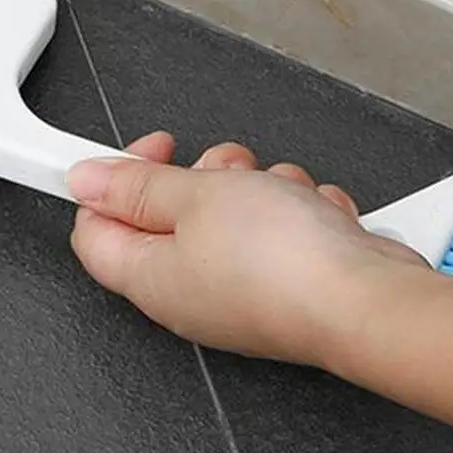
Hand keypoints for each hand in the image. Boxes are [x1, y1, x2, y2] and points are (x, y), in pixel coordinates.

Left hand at [67, 132, 429, 365]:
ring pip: (228, 212)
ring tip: (277, 194)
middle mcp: (189, 289)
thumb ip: (135, 186)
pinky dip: (294, 211)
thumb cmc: (284, 263)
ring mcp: (237, 288)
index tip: (143, 151)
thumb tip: (85, 180)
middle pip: (170, 214)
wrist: (367, 301)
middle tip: (222, 171)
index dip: (110, 182)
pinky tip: (310, 217)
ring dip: (255, 187)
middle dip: (200, 176)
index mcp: (149, 276)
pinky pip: (275, 227)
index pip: (95, 228)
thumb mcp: (196, 198)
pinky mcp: (282, 281)